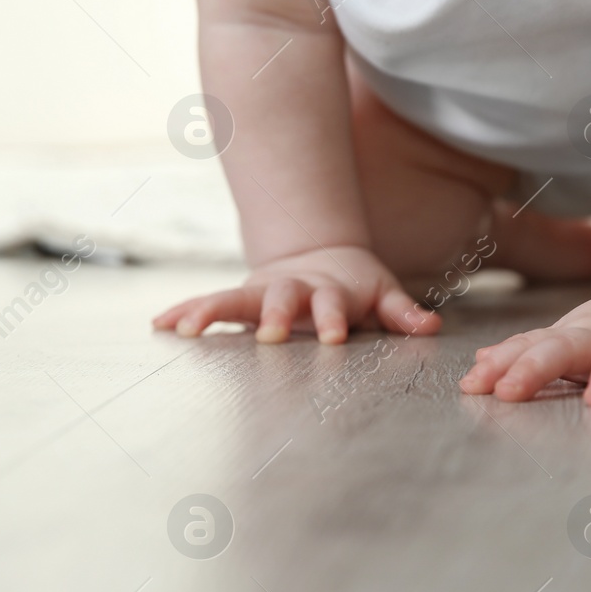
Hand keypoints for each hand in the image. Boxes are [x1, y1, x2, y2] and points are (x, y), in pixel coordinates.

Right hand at [152, 246, 439, 343]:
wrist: (320, 254)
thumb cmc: (354, 283)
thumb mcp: (382, 292)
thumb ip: (403, 312)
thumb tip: (430, 327)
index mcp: (327, 290)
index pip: (332, 304)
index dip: (332, 318)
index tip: (333, 336)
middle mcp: (290, 290)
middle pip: (280, 299)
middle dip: (274, 315)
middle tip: (268, 334)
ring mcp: (261, 292)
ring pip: (234, 298)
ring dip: (211, 312)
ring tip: (186, 328)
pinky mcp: (239, 299)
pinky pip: (209, 304)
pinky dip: (185, 312)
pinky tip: (160, 325)